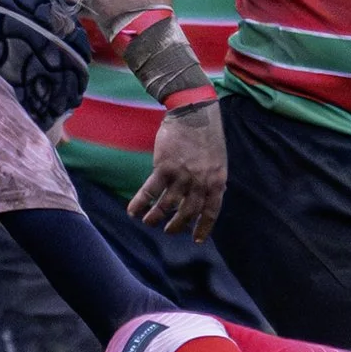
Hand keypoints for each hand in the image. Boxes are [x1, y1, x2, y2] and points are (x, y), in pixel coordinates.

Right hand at [127, 101, 225, 240]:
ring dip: (156, 217)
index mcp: (217, 181)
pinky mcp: (164, 167)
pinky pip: (150, 191)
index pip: (211, 211)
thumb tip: (206, 195)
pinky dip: (140, 203)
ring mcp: (182, 176)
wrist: (195, 111)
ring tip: (149, 222)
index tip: (196, 239)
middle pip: (188, 212)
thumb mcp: (218, 160)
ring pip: (167, 205)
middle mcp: (200, 182)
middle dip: (177, 226)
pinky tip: (133, 211)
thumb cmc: (206, 133)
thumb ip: (211, 179)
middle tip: (169, 231)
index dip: (203, 227)